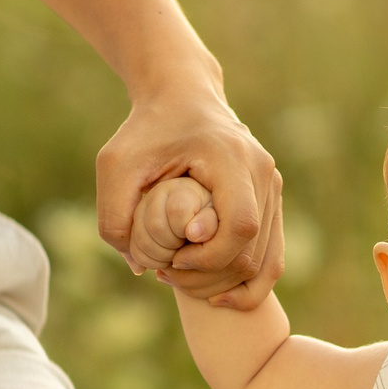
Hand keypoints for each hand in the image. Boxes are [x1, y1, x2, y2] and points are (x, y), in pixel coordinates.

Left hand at [97, 86, 283, 306]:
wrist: (182, 95)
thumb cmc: (146, 130)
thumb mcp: (115, 165)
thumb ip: (115, 215)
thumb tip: (140, 267)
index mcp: (232, 158)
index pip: (240, 227)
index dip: (208, 256)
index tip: (172, 257)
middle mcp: (263, 172)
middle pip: (252, 252)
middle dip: (210, 276)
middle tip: (168, 273)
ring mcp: (273, 188)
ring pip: (265, 262)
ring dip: (225, 284)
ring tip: (182, 277)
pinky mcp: (272, 201)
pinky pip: (271, 257)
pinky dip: (246, 283)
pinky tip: (216, 293)